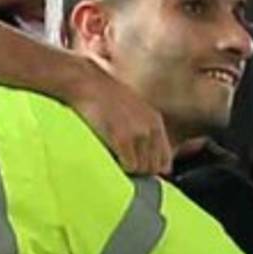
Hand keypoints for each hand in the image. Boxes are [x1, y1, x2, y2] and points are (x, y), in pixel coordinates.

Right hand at [65, 57, 171, 174]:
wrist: (87, 82)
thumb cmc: (104, 99)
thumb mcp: (134, 111)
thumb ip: (144, 132)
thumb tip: (148, 160)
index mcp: (156, 123)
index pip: (166, 162)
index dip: (151, 169)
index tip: (138, 169)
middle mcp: (151, 129)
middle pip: (154, 168)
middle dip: (139, 171)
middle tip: (122, 164)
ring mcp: (139, 133)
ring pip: (142, 169)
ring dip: (129, 169)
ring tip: (116, 158)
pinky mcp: (123, 137)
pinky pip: (130, 166)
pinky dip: (121, 167)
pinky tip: (111, 156)